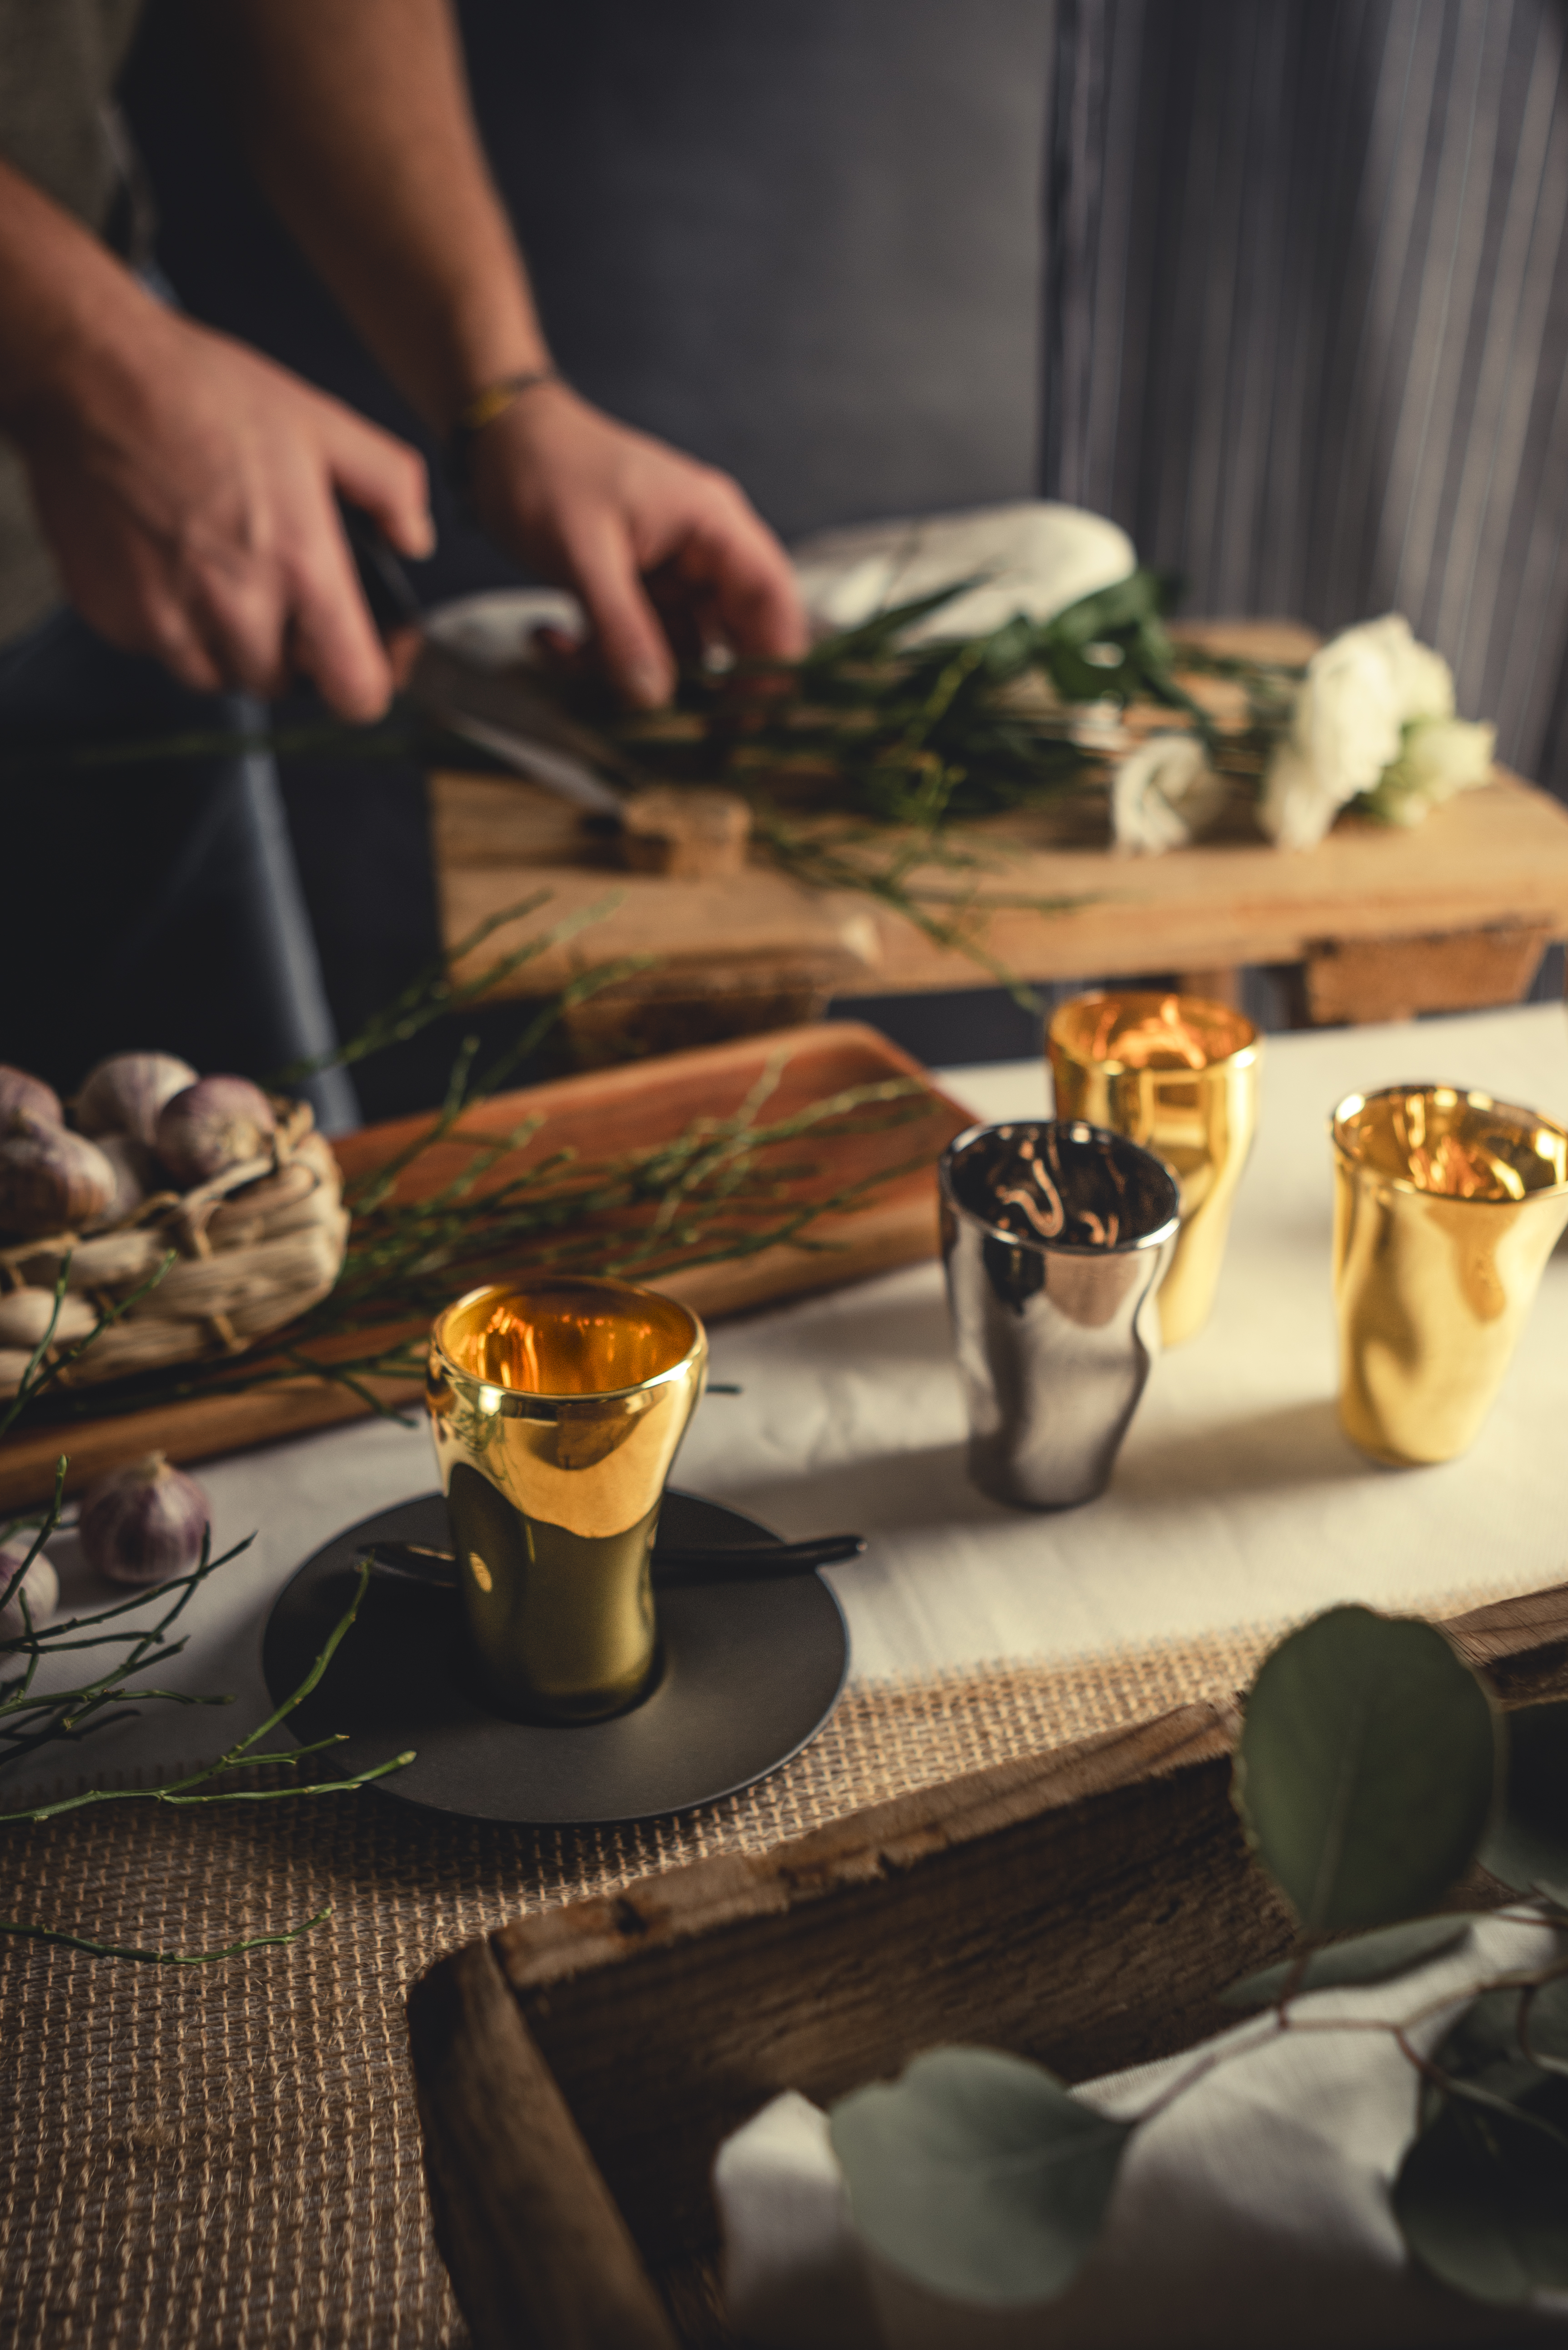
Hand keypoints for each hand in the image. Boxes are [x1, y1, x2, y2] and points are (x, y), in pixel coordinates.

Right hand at [17, 302, 432, 719]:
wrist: (89, 375)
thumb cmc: (201, 392)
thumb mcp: (322, 422)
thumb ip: (390, 486)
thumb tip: (413, 540)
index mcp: (298, 565)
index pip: (352, 690)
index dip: (363, 684)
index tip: (356, 662)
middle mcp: (232, 605)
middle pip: (278, 685)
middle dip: (285, 651)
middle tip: (272, 591)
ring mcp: (166, 617)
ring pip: (216, 676)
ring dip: (226, 645)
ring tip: (218, 574)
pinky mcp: (113, 614)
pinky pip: (157, 650)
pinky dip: (170, 625)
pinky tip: (169, 564)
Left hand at [468, 385, 806, 706]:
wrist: (499, 437)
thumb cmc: (547, 469)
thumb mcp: (581, 552)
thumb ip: (620, 627)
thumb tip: (651, 701)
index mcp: (712, 525)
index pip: (772, 600)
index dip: (775, 663)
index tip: (752, 719)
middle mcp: (704, 552)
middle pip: (735, 635)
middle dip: (701, 688)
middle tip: (672, 736)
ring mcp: (672, 573)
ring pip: (679, 649)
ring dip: (631, 673)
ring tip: (571, 666)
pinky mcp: (638, 589)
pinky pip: (638, 642)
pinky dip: (600, 657)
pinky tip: (550, 641)